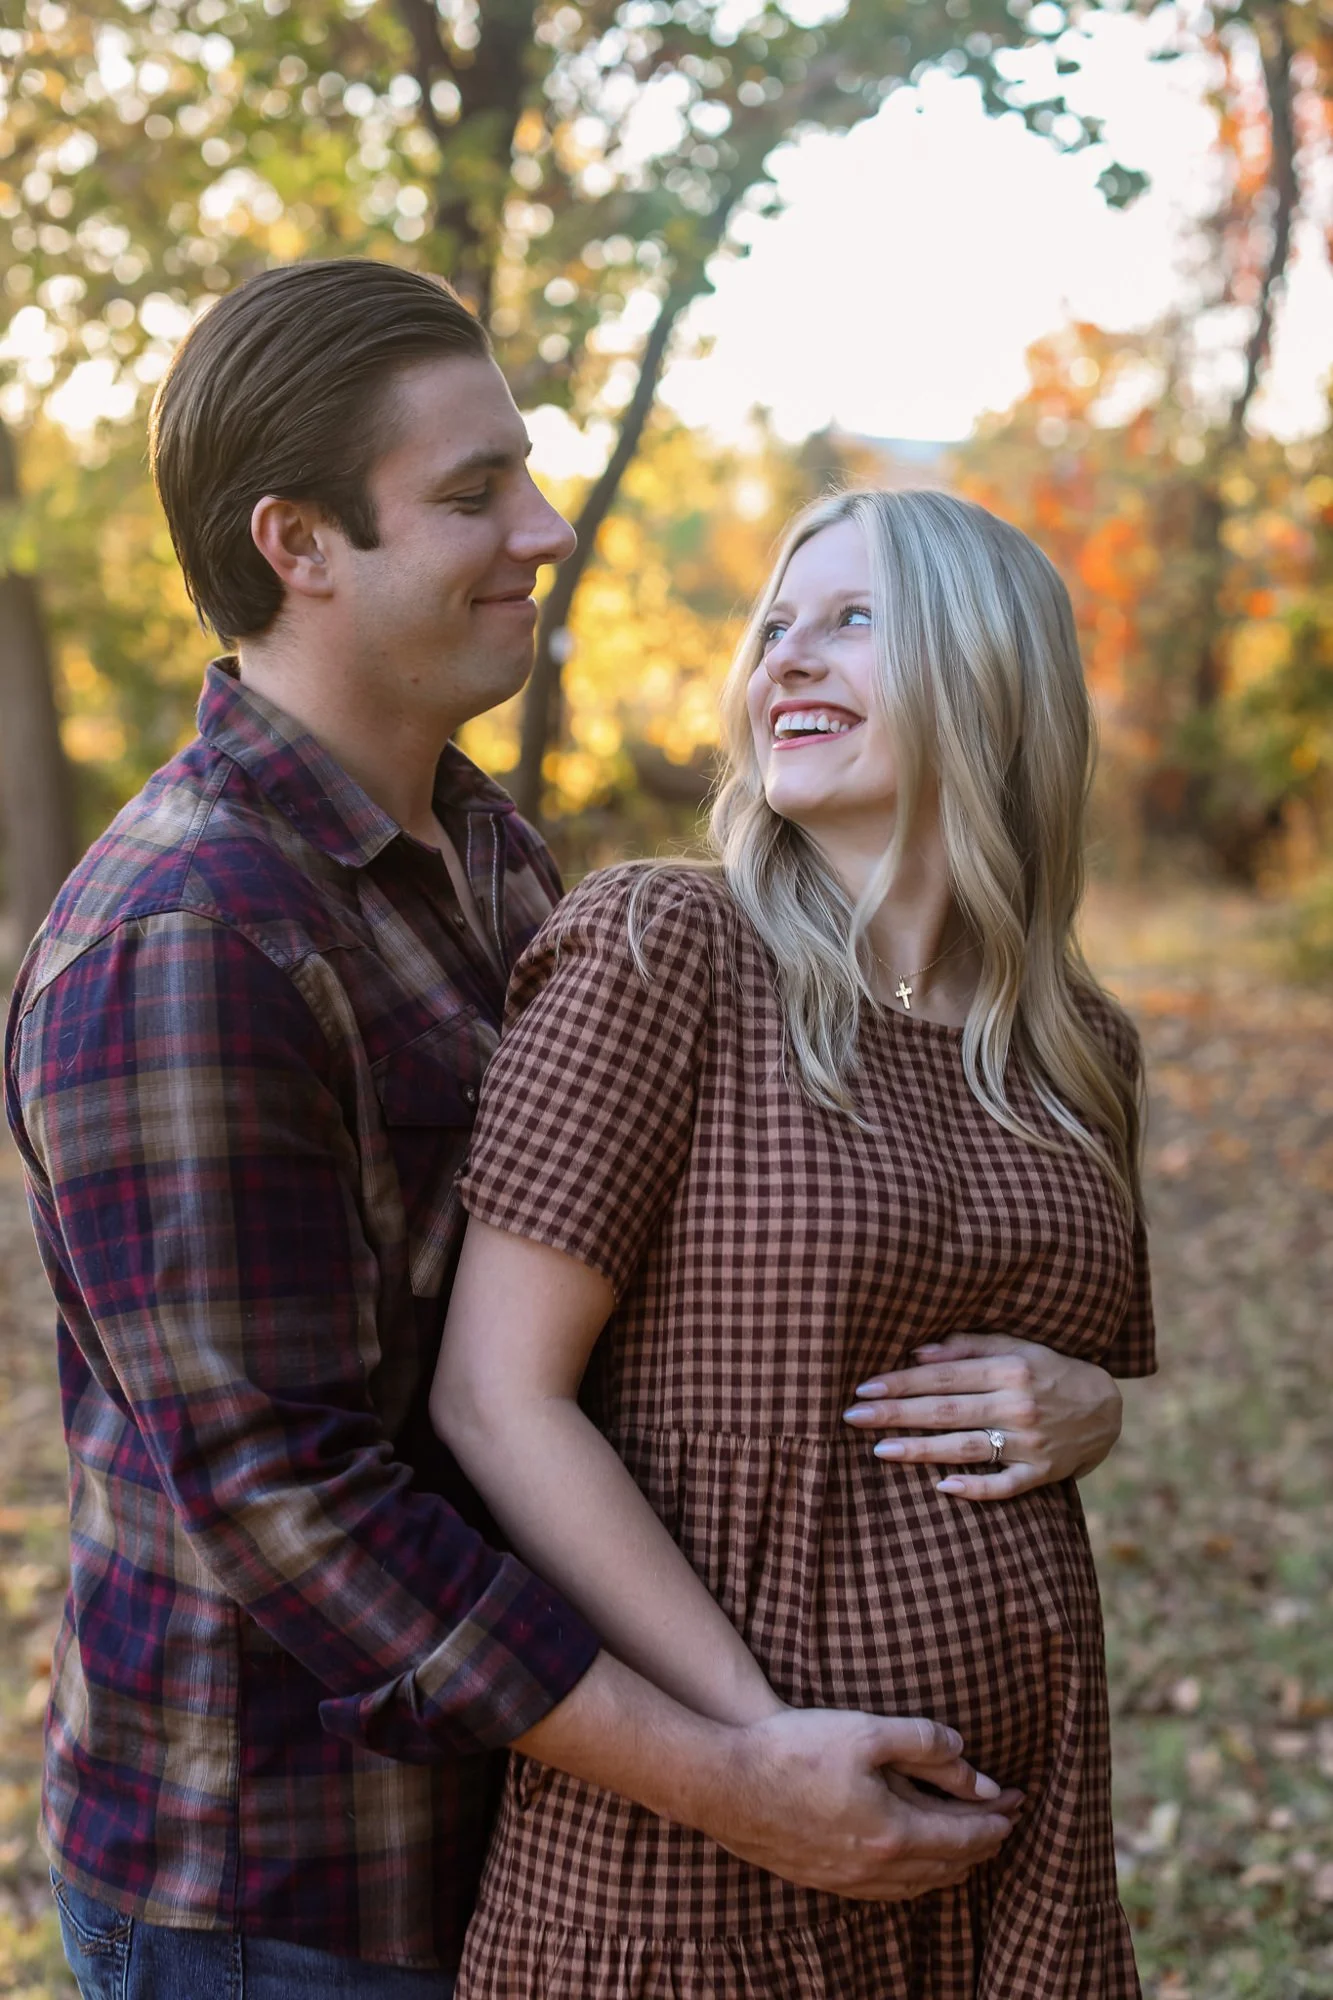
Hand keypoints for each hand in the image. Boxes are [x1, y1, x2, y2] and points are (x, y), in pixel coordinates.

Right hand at [705, 1709, 1021, 1901]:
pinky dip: (919, 1877)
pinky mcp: (826, 1880)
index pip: (965, 1835)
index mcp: (893, 1833)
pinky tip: (915, 1864)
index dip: (996, 1820)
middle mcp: (877, 1868)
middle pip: (949, 1865)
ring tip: (970, 1847)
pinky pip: (891, 1891)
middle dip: (984, 1844)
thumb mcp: (865, 1731)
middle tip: (1005, 1824)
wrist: (726, 1786)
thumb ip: (922, 1742)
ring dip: (953, 1865)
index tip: (1018, 1804)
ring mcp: (850, 1881)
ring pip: (921, 1884)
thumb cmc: (794, 1751)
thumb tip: (968, 1755)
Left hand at [843, 1332, 1122, 1500]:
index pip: (943, 1377)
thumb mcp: (1017, 1346)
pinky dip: (975, 1488)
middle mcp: (1018, 1405)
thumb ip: (969, 1346)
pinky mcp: (1042, 1473)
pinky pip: (1005, 1486)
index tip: (864, 1387)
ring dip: (921, 1450)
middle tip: (853, 1417)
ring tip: (879, 1450)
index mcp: (1009, 1369)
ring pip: (966, 1448)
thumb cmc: (1049, 1370)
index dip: (901, 1382)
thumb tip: (918, 1352)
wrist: (1105, 1408)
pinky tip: (941, 1488)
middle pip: (946, 1411)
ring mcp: (1030, 1443)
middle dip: (896, 1414)